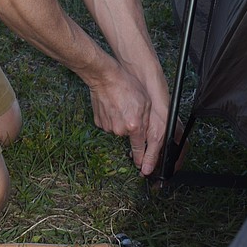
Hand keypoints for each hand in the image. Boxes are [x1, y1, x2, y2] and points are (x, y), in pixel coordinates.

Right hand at [88, 59, 168, 176]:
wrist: (105, 77)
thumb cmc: (127, 86)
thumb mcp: (145, 103)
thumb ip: (147, 122)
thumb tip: (146, 135)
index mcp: (134, 126)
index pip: (140, 149)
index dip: (142, 159)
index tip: (143, 169)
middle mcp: (120, 130)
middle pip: (128, 136)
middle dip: (130, 128)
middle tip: (129, 111)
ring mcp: (108, 127)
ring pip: (118, 129)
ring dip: (120, 122)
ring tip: (121, 105)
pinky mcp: (99, 122)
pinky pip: (108, 124)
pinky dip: (111, 118)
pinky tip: (112, 105)